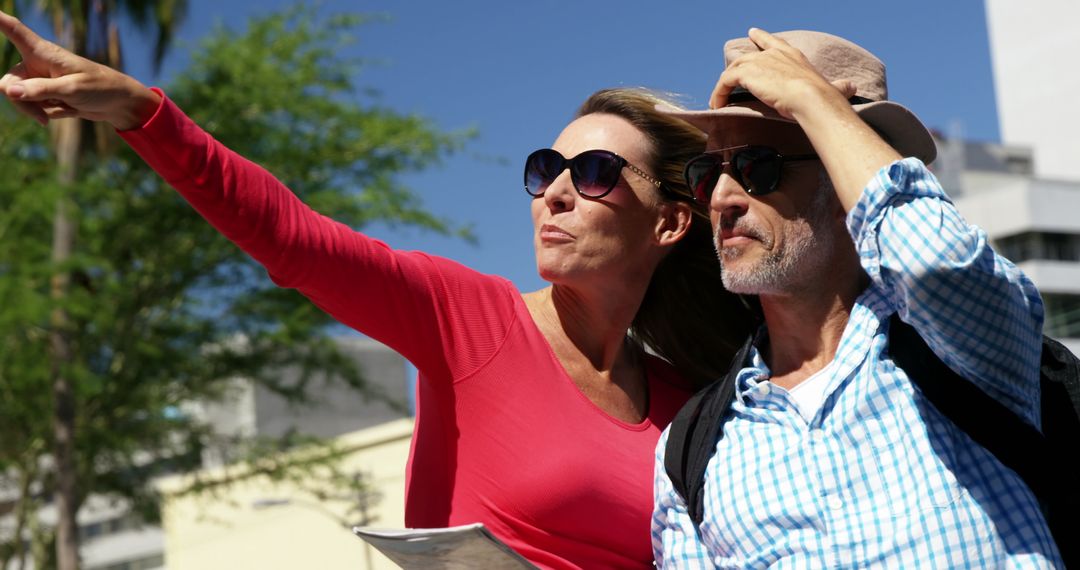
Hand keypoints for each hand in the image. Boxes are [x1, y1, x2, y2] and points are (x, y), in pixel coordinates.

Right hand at [0, 9, 159, 129]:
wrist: (118, 104)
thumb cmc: (100, 88)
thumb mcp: (72, 89)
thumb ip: (41, 90)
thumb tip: (9, 92)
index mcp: (43, 52)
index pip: (14, 30)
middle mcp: (36, 64)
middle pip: (9, 83)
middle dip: (21, 102)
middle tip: (41, 117)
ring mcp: (38, 80)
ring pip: (19, 99)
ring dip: (36, 111)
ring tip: (64, 109)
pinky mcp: (44, 95)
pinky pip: (34, 108)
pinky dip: (48, 113)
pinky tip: (68, 109)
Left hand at [708, 28, 855, 119]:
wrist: (812, 98)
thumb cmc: (824, 98)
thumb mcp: (834, 89)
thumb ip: (840, 87)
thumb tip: (853, 87)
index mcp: (793, 56)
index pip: (775, 43)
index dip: (763, 38)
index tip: (754, 33)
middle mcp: (774, 55)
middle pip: (749, 53)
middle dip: (738, 60)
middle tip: (729, 68)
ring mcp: (759, 62)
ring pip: (734, 70)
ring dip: (724, 86)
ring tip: (719, 99)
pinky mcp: (747, 72)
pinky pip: (725, 81)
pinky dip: (719, 93)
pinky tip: (717, 105)